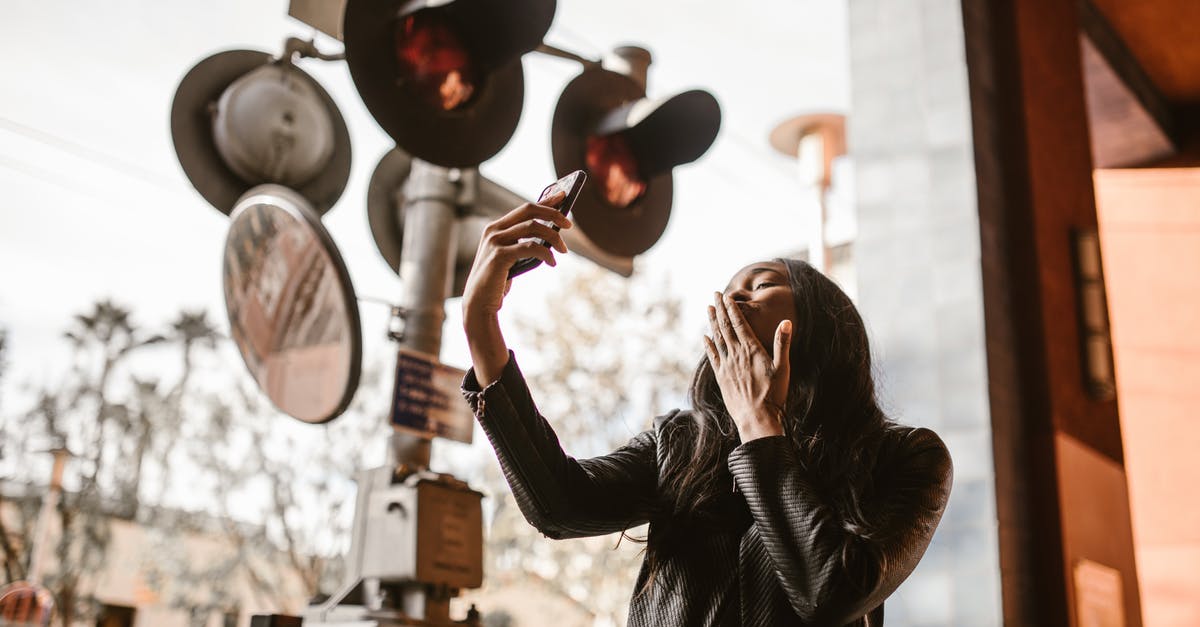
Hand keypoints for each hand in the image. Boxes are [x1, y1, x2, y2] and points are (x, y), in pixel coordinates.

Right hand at [461, 192, 569, 323]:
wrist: (479, 302)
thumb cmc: (497, 280)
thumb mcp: (510, 256)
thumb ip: (522, 243)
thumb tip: (551, 234)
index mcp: (496, 227)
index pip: (525, 208)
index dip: (545, 201)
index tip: (563, 196)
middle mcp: (493, 230)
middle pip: (529, 211)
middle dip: (552, 213)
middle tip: (568, 224)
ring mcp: (495, 242)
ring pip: (532, 227)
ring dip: (553, 237)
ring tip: (564, 250)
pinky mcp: (499, 256)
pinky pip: (530, 247)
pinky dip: (546, 253)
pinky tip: (553, 262)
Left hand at [703, 292, 791, 441]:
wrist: (757, 418)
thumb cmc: (774, 394)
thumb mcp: (783, 368)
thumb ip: (782, 343)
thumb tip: (786, 322)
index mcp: (752, 350)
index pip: (739, 324)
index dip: (732, 309)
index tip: (726, 296)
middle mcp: (736, 355)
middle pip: (726, 327)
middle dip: (720, 310)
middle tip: (715, 295)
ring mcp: (727, 366)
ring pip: (717, 339)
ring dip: (713, 323)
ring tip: (709, 309)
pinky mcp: (721, 377)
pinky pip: (713, 357)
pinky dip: (708, 345)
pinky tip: (705, 337)